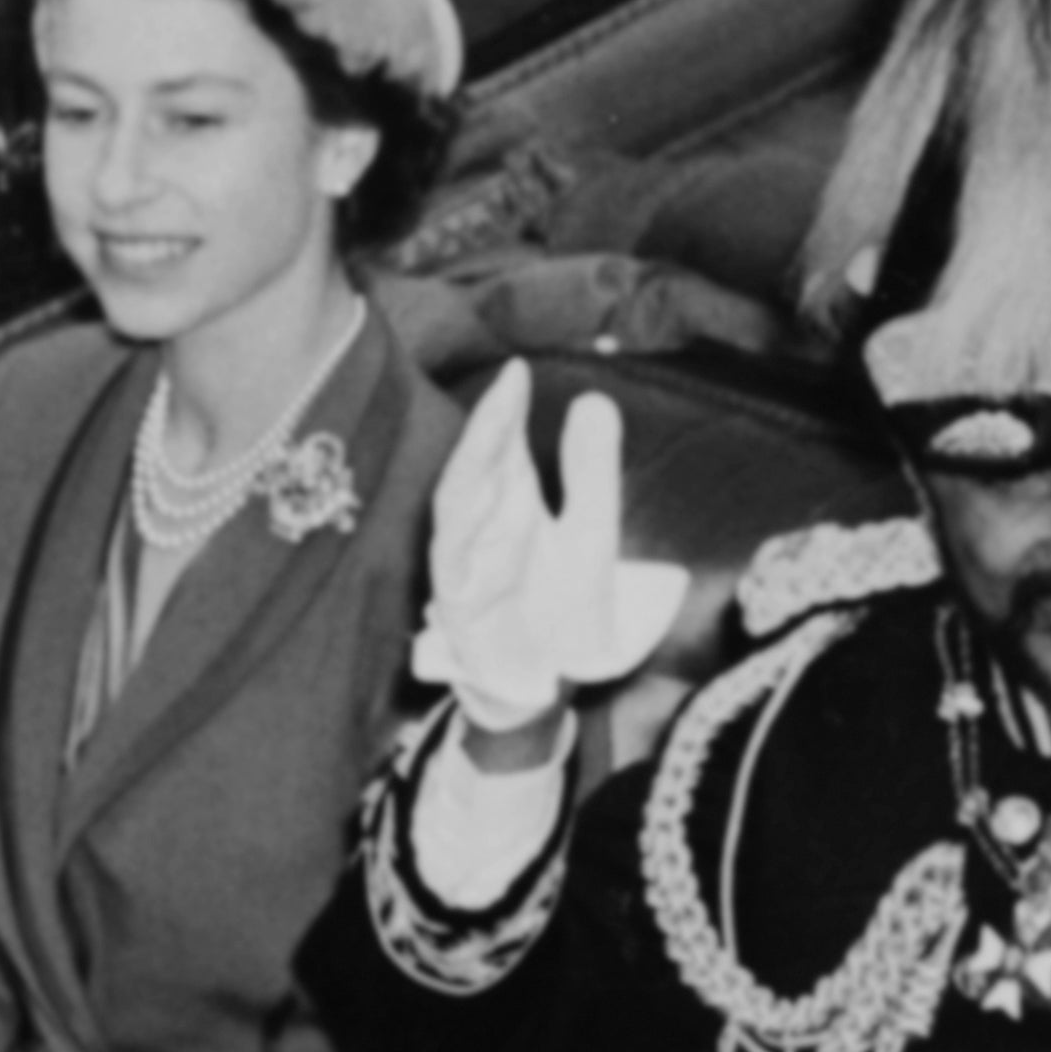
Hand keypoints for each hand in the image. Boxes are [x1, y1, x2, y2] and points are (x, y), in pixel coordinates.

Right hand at [410, 366, 685, 748]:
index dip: (505, 410)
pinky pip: (457, 574)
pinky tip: (485, 520)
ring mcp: (464, 567)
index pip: (499, 445)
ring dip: (472, 476)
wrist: (549, 680)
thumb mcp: (593, 531)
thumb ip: (591, 471)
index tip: (518, 371)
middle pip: (473, 472)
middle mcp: (480, 528)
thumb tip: (593, 397)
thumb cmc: (562, 605)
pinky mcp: (460, 609)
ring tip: (492, 437)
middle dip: (486, 432)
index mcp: (509, 501)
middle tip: (507, 390)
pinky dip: (468, 548)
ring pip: (457, 515)